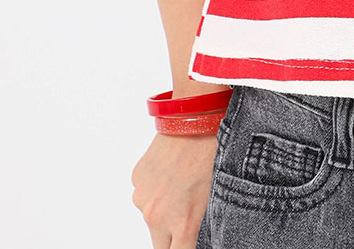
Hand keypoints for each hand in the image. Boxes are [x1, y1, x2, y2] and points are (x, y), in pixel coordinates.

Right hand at [131, 131, 217, 247]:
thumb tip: (197, 235)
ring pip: (151, 217)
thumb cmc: (215, 153)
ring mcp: (143, 197)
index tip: (190, 239)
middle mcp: (157, 217)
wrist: (197, 117)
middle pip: (160, 244)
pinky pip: (145, 192)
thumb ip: (202, 225)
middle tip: (187, 215)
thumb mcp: (216, 196)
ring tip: (184, 184)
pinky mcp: (137, 178)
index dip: (186, 247)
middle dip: (172, 236)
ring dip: (163, 210)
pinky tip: (173, 169)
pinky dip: (156, 188)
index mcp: (183, 225)